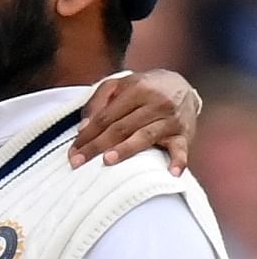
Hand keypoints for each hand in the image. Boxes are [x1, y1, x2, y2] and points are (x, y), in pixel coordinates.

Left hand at [70, 69, 198, 175]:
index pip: (106, 116)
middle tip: (79, 161)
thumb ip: (98, 101)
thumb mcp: (118, 85)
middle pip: (121, 127)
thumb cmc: (144, 88)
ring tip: (108, 161)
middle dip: (97, 145)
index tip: (73, 151)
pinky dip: (178, 161)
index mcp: (136, 89)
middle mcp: (155, 103)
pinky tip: (171, 173)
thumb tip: (83, 128)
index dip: (87, 134)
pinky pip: (182, 149)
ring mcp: (171, 120)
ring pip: (145, 136)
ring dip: (126, 150)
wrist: (182, 86)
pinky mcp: (185, 134)